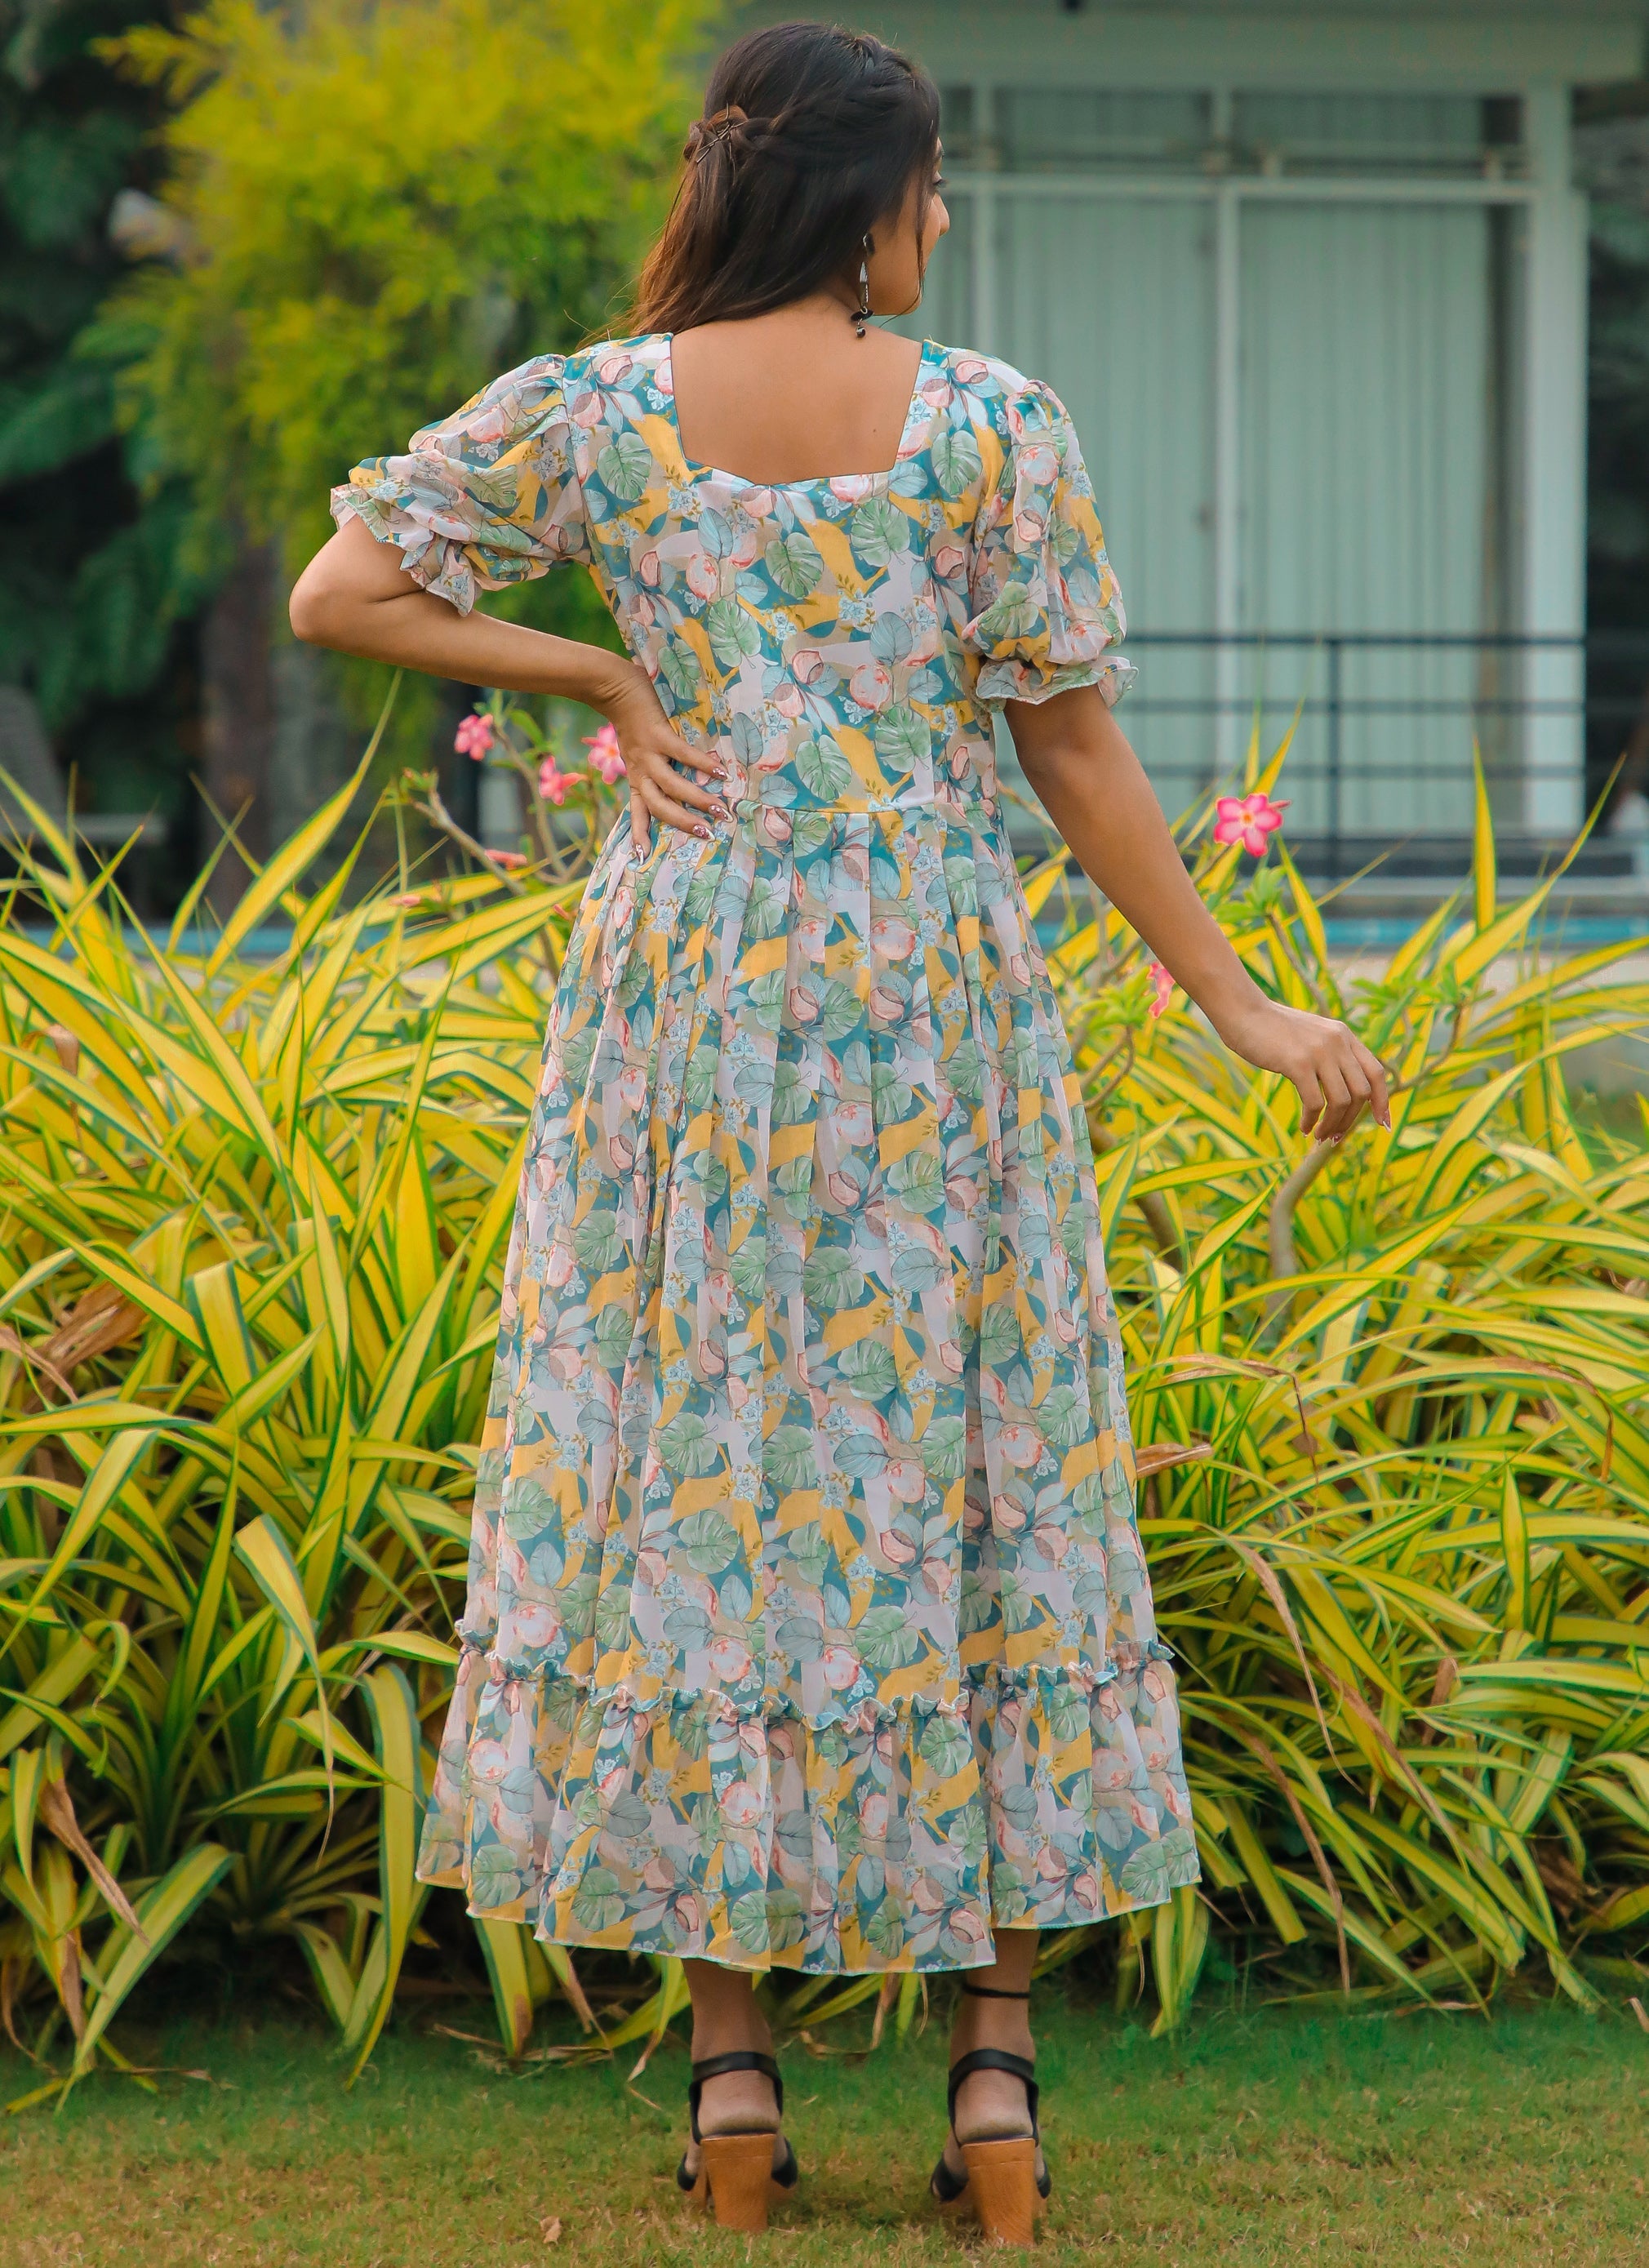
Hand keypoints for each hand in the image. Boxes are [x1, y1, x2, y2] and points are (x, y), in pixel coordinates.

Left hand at [605, 669, 727, 855]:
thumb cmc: (629, 715)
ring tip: (721, 809)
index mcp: (635, 775)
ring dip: (697, 800)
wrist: (611, 685)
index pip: (639, 811)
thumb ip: (652, 762)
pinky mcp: (658, 734)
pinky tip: (722, 772)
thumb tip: (679, 773)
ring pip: (672, 787)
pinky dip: (703, 764)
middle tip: (708, 834)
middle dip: (684, 823)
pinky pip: (683, 754)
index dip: (641, 834)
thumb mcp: (635, 747)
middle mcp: (640, 770)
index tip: (644, 857)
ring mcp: (648, 754)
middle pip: (660, 807)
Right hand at [1210, 993, 1390, 1142]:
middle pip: (1361, 1092)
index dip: (1383, 1101)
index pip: (1376, 1072)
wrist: (1245, 1013)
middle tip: (1334, 1136)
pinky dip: (1311, 1120)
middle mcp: (1337, 1042)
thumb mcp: (1311, 1037)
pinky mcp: (1298, 1063)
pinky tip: (1304, 1127)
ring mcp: (1319, 1052)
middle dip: (1350, 1120)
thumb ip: (1330, 1055)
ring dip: (1332, 1125)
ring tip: (1318, 1136)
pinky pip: (1315, 1103)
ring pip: (1341, 1101)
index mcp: (1344, 1036)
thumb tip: (1343, 1090)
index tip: (1382, 1123)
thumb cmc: (1272, 1031)